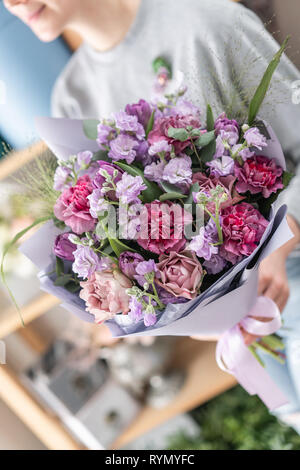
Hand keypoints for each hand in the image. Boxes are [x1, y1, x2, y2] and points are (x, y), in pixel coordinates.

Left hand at [243, 214, 299, 345]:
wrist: (276, 248)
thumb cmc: (254, 258)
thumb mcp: (244, 268)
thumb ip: (239, 286)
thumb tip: (225, 307)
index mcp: (261, 277)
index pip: (250, 305)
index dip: (243, 319)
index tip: (235, 330)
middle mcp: (274, 284)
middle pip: (263, 313)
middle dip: (252, 329)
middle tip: (241, 339)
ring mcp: (282, 289)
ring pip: (272, 316)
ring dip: (260, 329)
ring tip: (248, 338)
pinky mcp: (287, 293)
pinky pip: (278, 312)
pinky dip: (268, 322)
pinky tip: (259, 329)